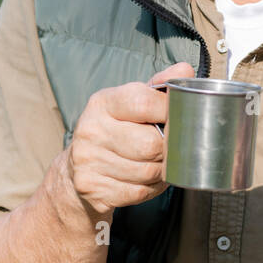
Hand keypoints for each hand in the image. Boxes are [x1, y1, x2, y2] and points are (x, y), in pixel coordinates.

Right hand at [63, 62, 194, 215]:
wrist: (76, 169)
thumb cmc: (116, 130)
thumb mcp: (132, 102)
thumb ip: (159, 86)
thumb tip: (185, 70)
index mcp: (103, 102)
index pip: (144, 102)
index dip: (170, 112)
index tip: (180, 118)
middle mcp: (91, 130)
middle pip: (151, 145)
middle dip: (168, 150)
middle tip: (169, 148)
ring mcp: (88, 160)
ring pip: (148, 172)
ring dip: (162, 172)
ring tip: (158, 164)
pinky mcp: (92, 187)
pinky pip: (139, 192)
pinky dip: (151, 188)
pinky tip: (146, 180)